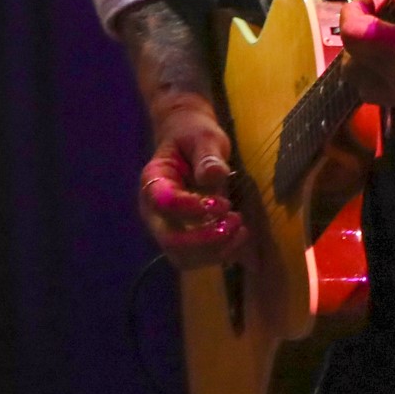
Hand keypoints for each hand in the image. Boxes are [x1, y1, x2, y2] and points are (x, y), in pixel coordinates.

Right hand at [138, 99, 247, 267]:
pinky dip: (219, 254)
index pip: (164, 203)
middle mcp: (154, 211)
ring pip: (182, 257)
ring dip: (214, 251)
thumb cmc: (194, 135)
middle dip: (204, 239)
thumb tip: (213, 175)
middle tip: (235, 222)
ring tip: (240, 230)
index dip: (191, 208)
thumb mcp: (204, 136)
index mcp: (153, 181)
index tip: (223, 203)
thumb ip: (207, 155)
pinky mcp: (183, 237)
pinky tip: (240, 237)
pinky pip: (196, 258)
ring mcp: (167, 227)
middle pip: (170, 240)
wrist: (190, 142)